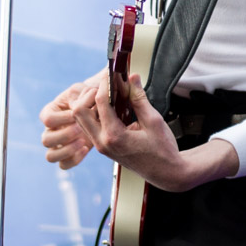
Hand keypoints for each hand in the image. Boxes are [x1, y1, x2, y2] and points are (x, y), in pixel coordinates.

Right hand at [39, 70, 106, 169]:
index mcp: (53, 110)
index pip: (46, 118)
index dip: (61, 118)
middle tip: (81, 129)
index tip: (78, 114)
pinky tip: (85, 149)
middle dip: (64, 135)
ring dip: (66, 150)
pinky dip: (72, 160)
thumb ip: (93, 87)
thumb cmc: (98, 95)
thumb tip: (100, 82)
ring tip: (84, 141)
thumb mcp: (94, 88)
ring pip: (50, 156)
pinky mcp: (70, 155)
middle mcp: (53, 129)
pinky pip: (63, 165)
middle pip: (45, 139)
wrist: (107, 109)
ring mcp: (60, 144)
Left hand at [69, 73, 238, 192]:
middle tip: (106, 84)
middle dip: (90, 93)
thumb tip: (131, 77)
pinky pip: (89, 126)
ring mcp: (100, 146)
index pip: (100, 101)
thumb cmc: (163, 150)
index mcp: (114, 136)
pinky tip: (110, 105)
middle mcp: (102, 142)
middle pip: (79, 111)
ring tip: (108, 93)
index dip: (105, 82)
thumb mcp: (154, 121)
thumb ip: (139, 98)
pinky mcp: (102, 146)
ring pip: (81, 119)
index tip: (113, 72)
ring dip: (89, 103)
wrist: (166, 173)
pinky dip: (94, 112)